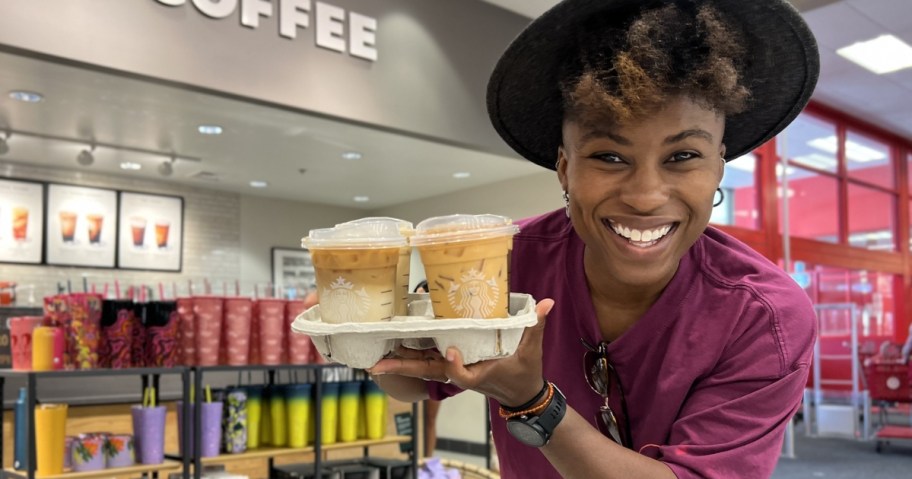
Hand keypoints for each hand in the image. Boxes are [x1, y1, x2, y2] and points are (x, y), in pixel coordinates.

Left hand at [369, 298, 554, 407]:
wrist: (521, 396)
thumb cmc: (525, 374)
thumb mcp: (533, 351)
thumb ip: (536, 326)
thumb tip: (547, 303)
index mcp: (480, 372)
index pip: (462, 373)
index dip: (454, 364)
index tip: (450, 351)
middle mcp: (462, 373)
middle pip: (428, 371)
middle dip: (402, 368)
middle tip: (377, 364)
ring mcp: (454, 371)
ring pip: (422, 368)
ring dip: (399, 363)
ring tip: (374, 357)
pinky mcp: (451, 367)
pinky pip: (426, 363)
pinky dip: (408, 358)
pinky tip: (390, 350)